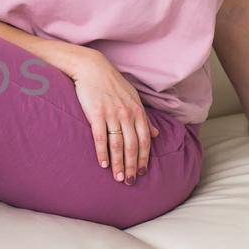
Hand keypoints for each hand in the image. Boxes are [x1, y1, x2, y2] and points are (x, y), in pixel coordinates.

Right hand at [69, 48, 159, 182]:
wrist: (92, 67)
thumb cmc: (112, 83)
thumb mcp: (133, 98)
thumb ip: (144, 117)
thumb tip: (156, 133)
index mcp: (138, 111)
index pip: (145, 140)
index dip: (144, 158)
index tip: (142, 172)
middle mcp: (128, 114)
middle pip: (133, 146)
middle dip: (132, 166)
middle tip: (130, 181)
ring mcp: (112, 114)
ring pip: (119, 145)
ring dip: (119, 163)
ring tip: (118, 177)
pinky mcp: (96, 114)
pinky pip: (101, 137)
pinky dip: (103, 152)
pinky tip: (103, 164)